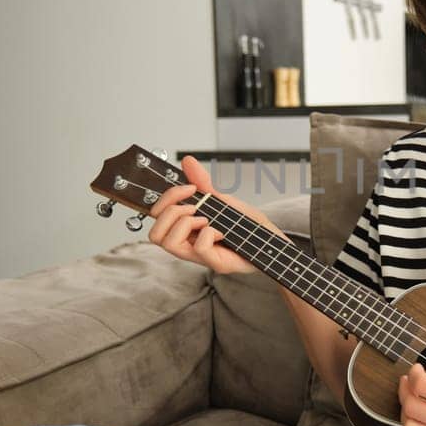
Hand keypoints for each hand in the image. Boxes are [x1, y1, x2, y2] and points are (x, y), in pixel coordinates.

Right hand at [146, 156, 283, 274]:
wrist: (272, 240)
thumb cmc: (247, 224)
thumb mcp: (223, 199)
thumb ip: (203, 183)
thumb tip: (187, 161)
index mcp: (185, 229)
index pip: (154, 217)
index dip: (167, 198)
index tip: (190, 188)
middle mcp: (188, 244)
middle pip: (154, 235)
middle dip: (171, 212)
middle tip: (195, 207)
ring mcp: (200, 257)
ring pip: (169, 243)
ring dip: (186, 223)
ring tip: (206, 219)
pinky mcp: (217, 263)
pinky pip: (200, 248)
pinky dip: (210, 233)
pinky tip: (222, 231)